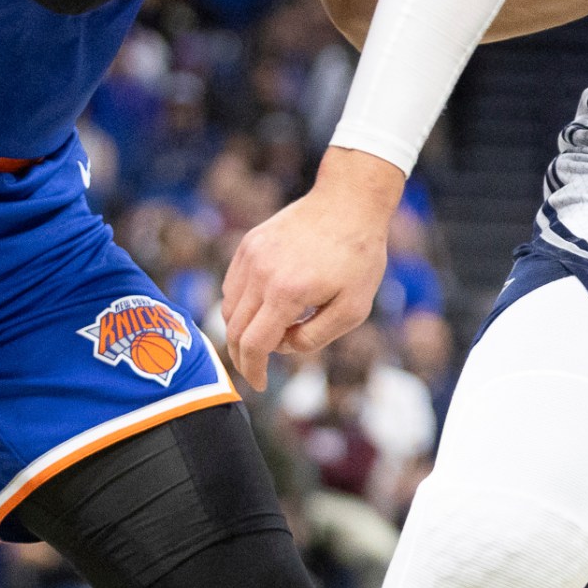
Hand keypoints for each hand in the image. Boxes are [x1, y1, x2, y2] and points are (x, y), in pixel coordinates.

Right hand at [219, 148, 401, 386]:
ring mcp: (251, 255)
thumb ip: (315, 337)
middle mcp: (261, 274)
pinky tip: (264, 307)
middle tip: (257, 369)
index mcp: (287, 293)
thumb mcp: (354, 308)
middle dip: (243, 357)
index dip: (253, 371)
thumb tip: (282, 347)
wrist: (350, 202)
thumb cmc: (359, 257)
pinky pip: (232, 284)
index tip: (259, 385)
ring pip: (228, 308)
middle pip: (234, 330)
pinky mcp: (249, 243)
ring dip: (241, 330)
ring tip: (268, 335)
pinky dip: (240, 304)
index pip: (253, 345)